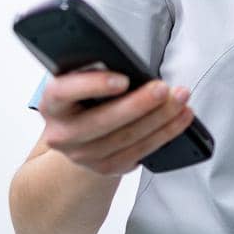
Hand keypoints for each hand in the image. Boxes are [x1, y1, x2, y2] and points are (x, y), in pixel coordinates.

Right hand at [37, 71, 196, 176]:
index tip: (122, 80)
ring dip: (160, 118)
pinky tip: (181, 117)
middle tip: (163, 88)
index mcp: (52, 104)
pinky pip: (140, 151)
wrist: (79, 135)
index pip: (64, 92)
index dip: (93, 86)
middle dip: (139, 104)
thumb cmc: (84, 98)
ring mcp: (84, 155)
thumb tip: (132, 66)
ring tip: (180, 99)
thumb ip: (95, 71)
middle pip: (103, 121)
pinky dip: (165, 133)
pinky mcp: (107, 167)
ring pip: (127, 138)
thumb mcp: (80, 80)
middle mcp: (63, 134)